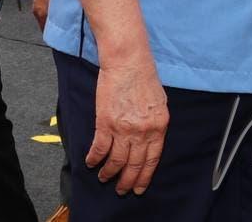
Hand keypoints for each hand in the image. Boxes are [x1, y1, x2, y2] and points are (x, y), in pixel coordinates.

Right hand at [88, 54, 168, 195]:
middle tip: (121, 190)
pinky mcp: (105, 123)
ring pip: (116, 161)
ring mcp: (124, 128)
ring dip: (109, 173)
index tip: (140, 187)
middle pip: (135, 164)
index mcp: (159, 125)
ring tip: (104, 178)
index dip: (145, 176)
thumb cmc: (145, 78)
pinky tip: (91, 163)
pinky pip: (99, 149)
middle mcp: (143, 131)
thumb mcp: (159, 103)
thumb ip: (155, 123)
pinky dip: (94, 159)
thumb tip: (149, 140)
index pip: (153, 159)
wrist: (128, 62)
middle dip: (127, 181)